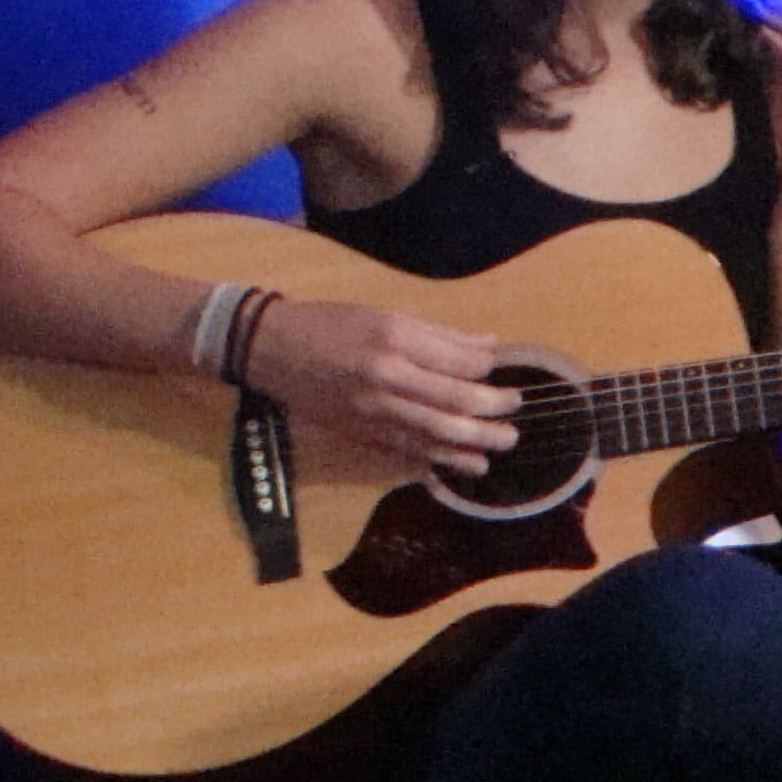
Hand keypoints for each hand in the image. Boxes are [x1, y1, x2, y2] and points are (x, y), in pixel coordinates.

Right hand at [240, 298, 521, 476]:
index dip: (488, 370)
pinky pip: (403, 453)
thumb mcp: (384, 315)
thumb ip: (439, 335)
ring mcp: (370, 412)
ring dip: (471, 446)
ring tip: (497, 447)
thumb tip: (489, 347)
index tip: (499, 371)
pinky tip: (457, 466)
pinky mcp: (357, 433)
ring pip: (433, 436)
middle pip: (453, 404)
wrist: (268, 347)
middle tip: (513, 411)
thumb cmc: (329, 324)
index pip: (459, 363)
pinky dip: (434, 462)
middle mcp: (384, 379)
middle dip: (491, 412)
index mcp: (393, 341)